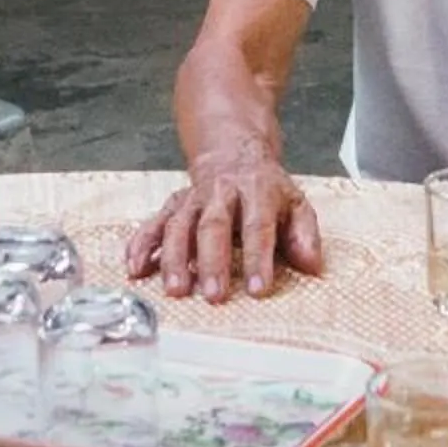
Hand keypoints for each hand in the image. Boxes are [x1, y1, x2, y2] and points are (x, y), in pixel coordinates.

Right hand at [123, 149, 325, 301]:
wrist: (232, 151)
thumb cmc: (266, 188)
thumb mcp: (295, 203)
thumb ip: (304, 235)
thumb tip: (312, 265)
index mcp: (256, 192)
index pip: (257, 226)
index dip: (257, 258)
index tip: (257, 288)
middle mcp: (221, 194)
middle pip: (213, 226)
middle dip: (212, 262)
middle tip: (213, 295)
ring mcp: (193, 199)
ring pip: (179, 226)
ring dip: (175, 258)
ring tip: (175, 289)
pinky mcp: (173, 206)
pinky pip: (153, 224)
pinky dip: (141, 245)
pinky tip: (135, 268)